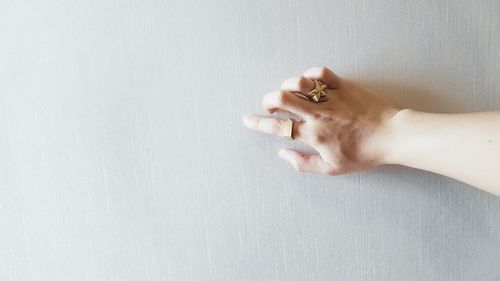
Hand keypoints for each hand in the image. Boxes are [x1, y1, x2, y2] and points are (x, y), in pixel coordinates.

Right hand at [243, 67, 400, 174]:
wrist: (392, 136)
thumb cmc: (364, 154)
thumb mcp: (332, 168)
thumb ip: (303, 163)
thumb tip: (283, 154)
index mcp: (313, 135)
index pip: (278, 128)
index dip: (258, 123)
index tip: (248, 119)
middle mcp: (318, 115)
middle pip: (281, 99)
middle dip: (268, 100)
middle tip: (272, 106)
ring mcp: (331, 98)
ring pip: (298, 84)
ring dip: (287, 86)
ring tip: (291, 93)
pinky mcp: (344, 86)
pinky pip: (321, 73)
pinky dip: (310, 75)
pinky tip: (310, 83)